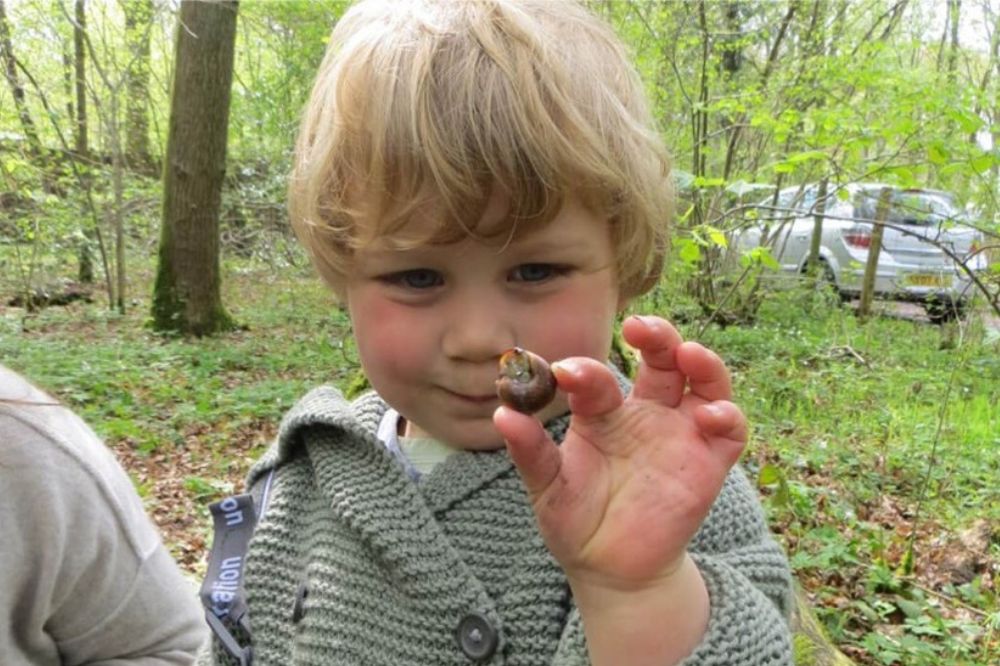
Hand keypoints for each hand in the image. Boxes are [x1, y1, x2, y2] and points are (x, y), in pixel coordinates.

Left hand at [493, 314, 746, 591]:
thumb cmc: (575, 520)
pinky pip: (729, 431)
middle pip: (661, 359)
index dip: (584, 371)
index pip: (598, 379)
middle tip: (638, 327)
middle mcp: (646, 414)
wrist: (610, 569)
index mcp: (603, 413)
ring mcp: (679, 434)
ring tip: (687, 353)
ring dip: (701, 362)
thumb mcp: (548, 487)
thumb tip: (502, 414)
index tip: (563, 373)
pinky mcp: (708, 463)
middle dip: (656, 336)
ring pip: (703, 382)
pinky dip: (727, 416)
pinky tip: (710, 414)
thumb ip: (530, 451)